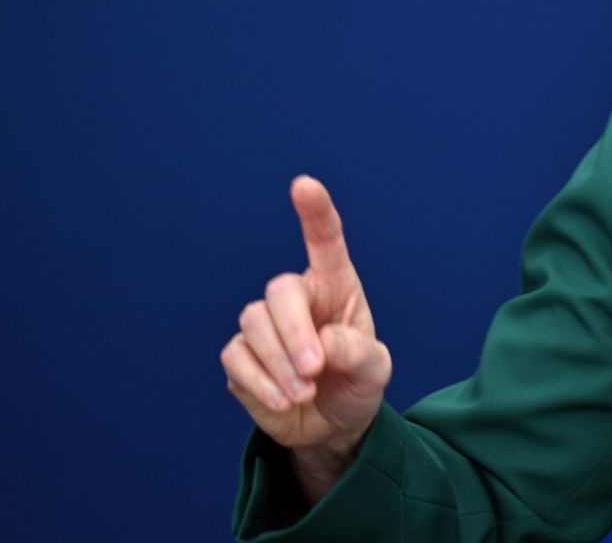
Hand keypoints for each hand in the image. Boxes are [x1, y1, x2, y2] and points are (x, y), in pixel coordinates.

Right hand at [221, 176, 392, 472]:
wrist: (331, 425)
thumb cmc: (356, 383)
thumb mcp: (375, 370)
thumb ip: (356, 352)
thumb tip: (320, 347)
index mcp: (336, 286)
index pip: (325, 242)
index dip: (315, 213)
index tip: (304, 186)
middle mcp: (298, 298)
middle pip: (279, 292)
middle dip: (293, 332)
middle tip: (314, 369)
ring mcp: (265, 326)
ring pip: (253, 325)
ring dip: (280, 365)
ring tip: (305, 393)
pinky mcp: (241, 357)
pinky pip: (237, 358)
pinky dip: (261, 384)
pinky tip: (284, 402)